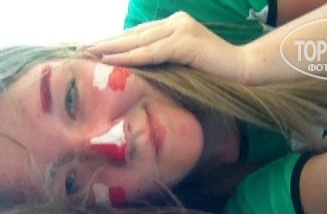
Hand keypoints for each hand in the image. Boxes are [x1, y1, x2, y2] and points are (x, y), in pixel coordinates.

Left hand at [86, 12, 248, 83]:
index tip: (92, 50)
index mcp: (174, 27)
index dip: (115, 43)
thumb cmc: (215, 75)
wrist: (244, 71)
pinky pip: (152, 52)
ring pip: (139, 41)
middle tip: (82, 49)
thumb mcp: (182, 67)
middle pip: (134, 35)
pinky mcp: (186, 43)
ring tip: (90, 54)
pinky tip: (112, 60)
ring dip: (112, 48)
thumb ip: (163, 65)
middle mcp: (176, 23)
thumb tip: (138, 77)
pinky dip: (131, 57)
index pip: (138, 35)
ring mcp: (181, 29)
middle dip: (107, 43)